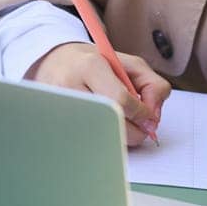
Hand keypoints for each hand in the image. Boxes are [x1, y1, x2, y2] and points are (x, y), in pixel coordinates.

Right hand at [26, 43, 171, 147]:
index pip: (121, 100)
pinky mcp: (54, 123)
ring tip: (117, 122)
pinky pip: (86, 141)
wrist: (55, 64)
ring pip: (99, 137)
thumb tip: (153, 117)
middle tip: (139, 128)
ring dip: (117, 136)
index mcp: (91, 66)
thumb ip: (152, 85)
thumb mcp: (130, 64)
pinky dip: (102, 138)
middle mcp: (71, 87)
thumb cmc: (96, 65)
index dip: (140, 114)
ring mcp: (59, 107)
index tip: (148, 117)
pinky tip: (102, 125)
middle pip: (110, 123)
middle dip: (133, 132)